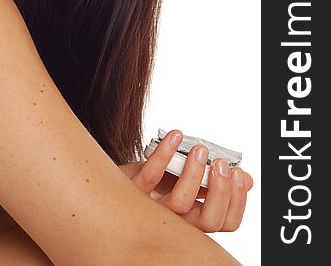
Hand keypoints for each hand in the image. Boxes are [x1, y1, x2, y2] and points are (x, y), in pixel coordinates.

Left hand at [118, 130, 253, 232]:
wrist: (112, 183)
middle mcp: (177, 220)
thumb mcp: (186, 180)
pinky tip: (176, 136)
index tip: (240, 173)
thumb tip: (246, 178)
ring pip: (179, 203)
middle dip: (220, 191)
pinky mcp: (133, 191)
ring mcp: (153, 208)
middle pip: (208, 221)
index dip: (237, 201)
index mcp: (193, 217)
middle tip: (221, 164)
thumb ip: (212, 181)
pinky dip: (164, 154)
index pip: (225, 222)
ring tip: (200, 149)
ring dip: (193, 173)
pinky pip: (150, 176)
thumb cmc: (156, 181)